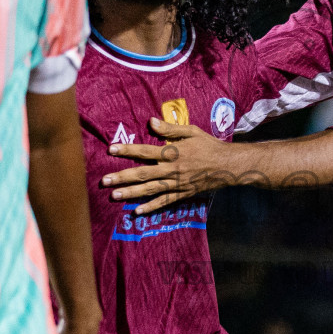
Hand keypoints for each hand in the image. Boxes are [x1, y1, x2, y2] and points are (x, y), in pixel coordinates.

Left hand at [104, 119, 241, 214]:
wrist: (228, 166)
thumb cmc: (209, 145)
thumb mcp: (192, 131)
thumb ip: (171, 128)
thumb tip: (151, 122)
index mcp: (172, 152)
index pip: (145, 151)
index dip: (127, 150)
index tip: (111, 149)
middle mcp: (172, 170)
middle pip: (143, 174)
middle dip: (122, 177)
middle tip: (104, 181)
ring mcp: (176, 184)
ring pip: (150, 189)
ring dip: (131, 193)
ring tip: (114, 196)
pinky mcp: (182, 194)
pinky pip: (164, 202)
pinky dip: (151, 207)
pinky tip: (137, 211)